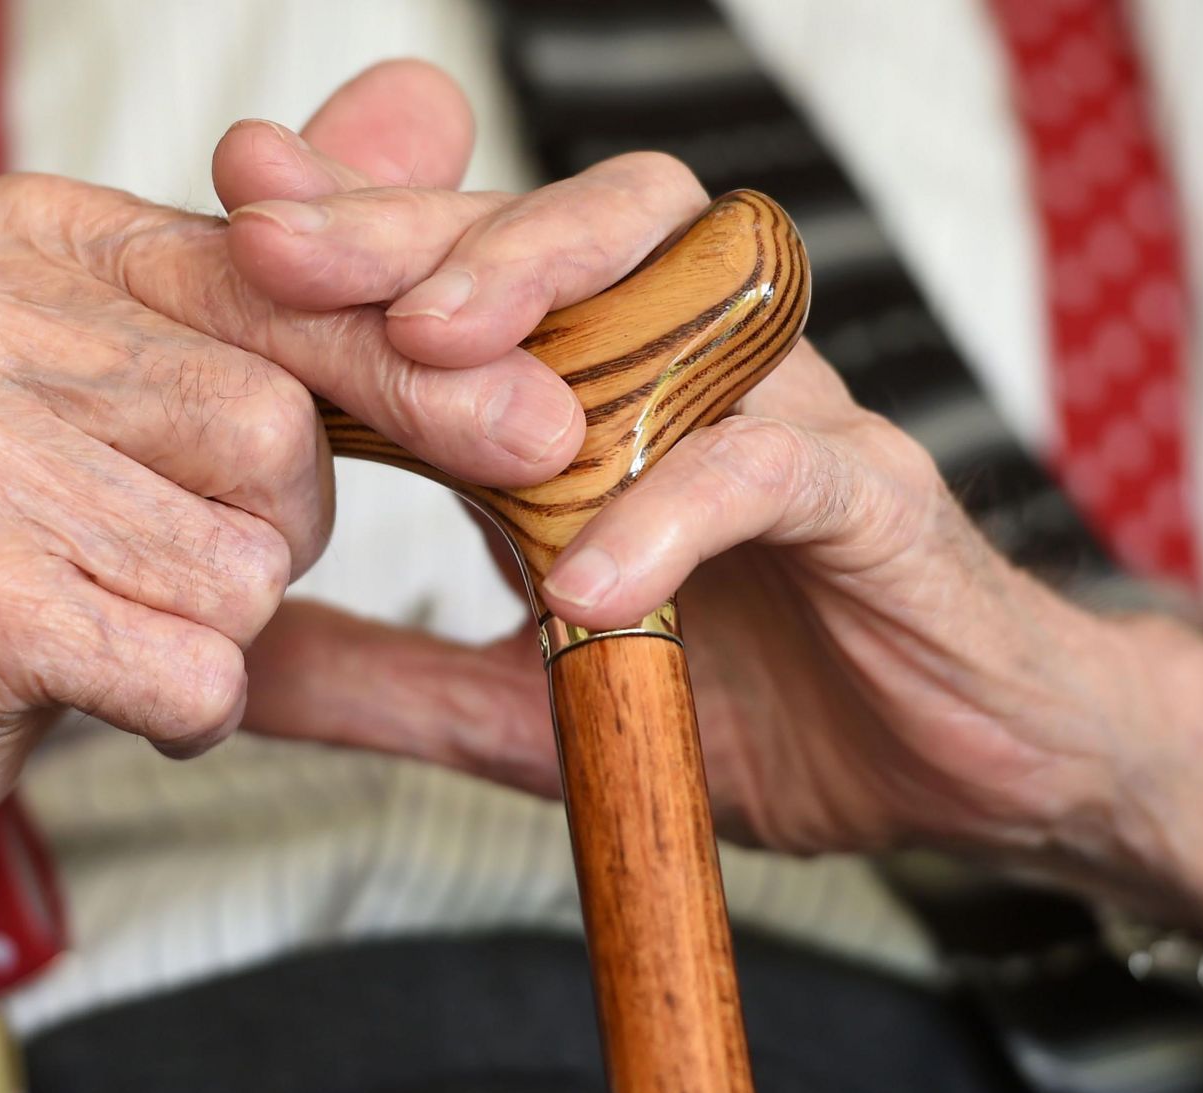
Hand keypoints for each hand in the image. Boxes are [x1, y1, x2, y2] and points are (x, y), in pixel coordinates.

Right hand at [0, 61, 583, 1088]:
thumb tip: (434, 105)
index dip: (415, 372)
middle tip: (172, 558)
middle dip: (273, 530)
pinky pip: (192, 667)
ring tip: (109, 612)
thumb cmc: (23, 542)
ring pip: (245, 562)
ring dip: (220, 626)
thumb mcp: (162, 385)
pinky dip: (183, 707)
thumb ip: (298, 263)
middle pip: (279, 433)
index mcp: (36, 235)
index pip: (285, 284)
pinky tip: (97, 684)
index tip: (543, 428)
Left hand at [225, 163, 1202, 943]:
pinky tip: (590, 578)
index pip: (473, 283)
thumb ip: (397, 677)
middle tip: (280, 237)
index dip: (360, 240)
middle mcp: (694, 376)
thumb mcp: (536, 707)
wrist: (969, 774)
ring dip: (550, 295)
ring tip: (429, 350)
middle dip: (416, 225)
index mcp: (602, 406)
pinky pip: (771, 469)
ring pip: (683, 282)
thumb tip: (237, 668)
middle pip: (558, 233)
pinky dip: (675, 511)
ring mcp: (788, 421)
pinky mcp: (875, 501)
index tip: (233, 209)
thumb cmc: (763, 706)